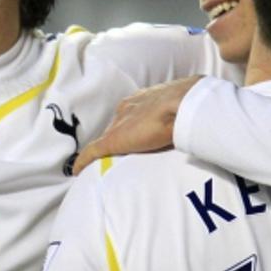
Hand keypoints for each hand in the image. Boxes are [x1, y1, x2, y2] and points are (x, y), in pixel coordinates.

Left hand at [70, 75, 201, 174]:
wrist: (183, 104)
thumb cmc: (190, 103)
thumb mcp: (184, 106)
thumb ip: (180, 114)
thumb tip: (193, 124)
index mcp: (142, 100)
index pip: (129, 116)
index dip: (129, 128)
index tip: (131, 137)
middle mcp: (126, 109)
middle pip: (116, 126)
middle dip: (116, 138)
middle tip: (117, 153)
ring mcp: (119, 124)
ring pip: (105, 138)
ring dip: (103, 150)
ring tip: (99, 162)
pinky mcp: (112, 140)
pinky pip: (92, 152)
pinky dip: (83, 161)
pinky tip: (77, 170)